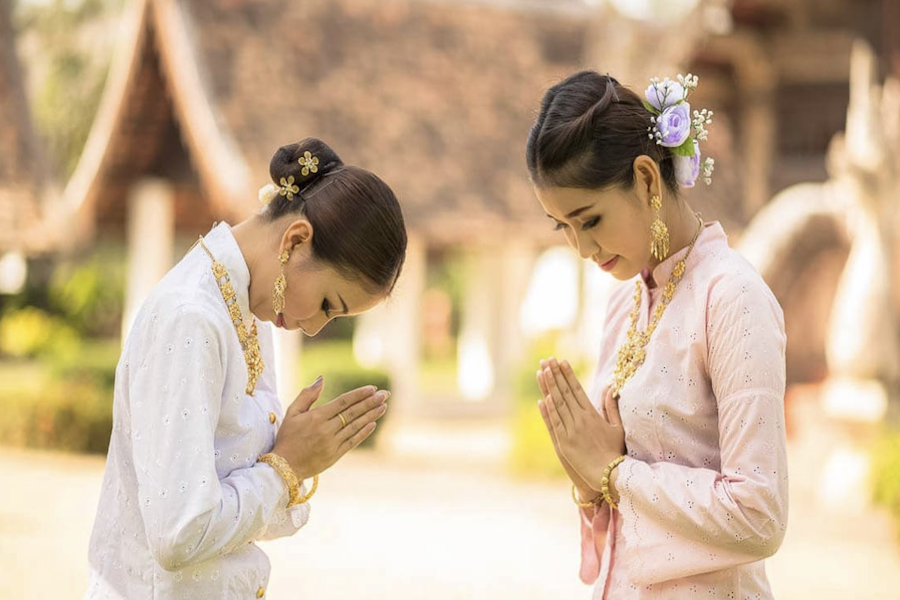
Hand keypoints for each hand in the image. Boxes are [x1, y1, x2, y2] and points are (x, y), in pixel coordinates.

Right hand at [272, 377, 388, 479]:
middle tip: (385, 394)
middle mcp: (326, 429)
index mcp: (316, 417)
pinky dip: (363, 432)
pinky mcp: (335, 455)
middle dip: (370, 402)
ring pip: (355, 426)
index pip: (343, 402)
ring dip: (371, 415)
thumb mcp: (292, 412)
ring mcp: (332, 443)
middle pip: (353, 412)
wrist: (284, 467)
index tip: (372, 388)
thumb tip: (321, 379)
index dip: (359, 394)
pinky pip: (353, 441)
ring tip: (383, 406)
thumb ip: (307, 395)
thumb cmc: (287, 437)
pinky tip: (373, 424)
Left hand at [539, 358, 624, 490]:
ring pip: (557, 404)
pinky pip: (555, 422)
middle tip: (547, 359)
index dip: (568, 374)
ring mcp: (571, 430)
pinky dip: (548, 409)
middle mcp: (581, 419)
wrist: (609, 474)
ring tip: (542, 371)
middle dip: (555, 374)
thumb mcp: (617, 427)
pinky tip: (542, 397)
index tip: (562, 361)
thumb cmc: (615, 451)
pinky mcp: (564, 442)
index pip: (577, 389)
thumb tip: (610, 388)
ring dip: (548, 386)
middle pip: (564, 392)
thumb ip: (612, 407)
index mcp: (592, 414)